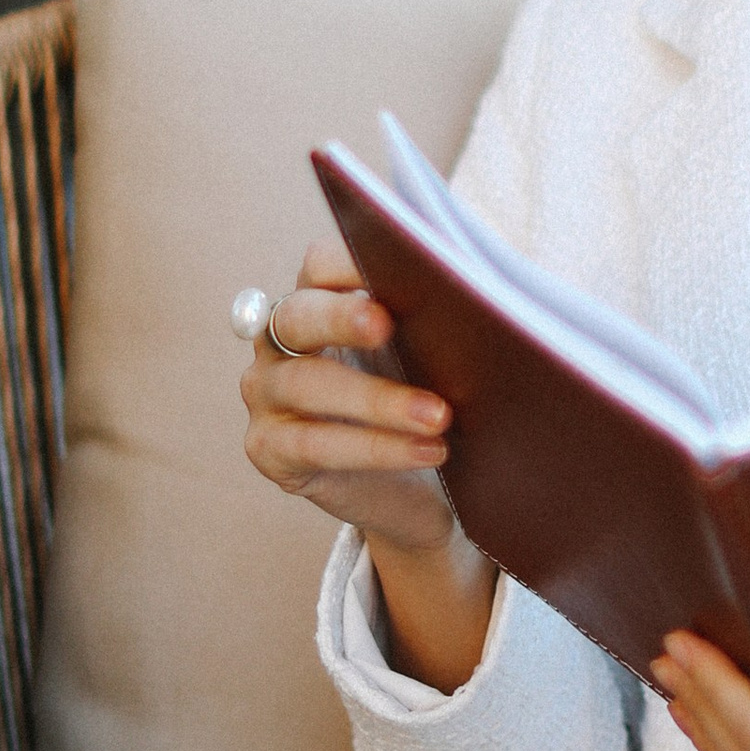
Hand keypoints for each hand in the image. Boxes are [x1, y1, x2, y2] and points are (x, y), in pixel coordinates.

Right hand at [239, 242, 495, 688]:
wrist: (419, 489)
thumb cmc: (425, 397)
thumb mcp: (436, 351)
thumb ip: (442, 311)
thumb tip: (483, 278)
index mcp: (320, 299)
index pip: (320, 264)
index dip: (351, 261)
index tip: (399, 268)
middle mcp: (280, 340)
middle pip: (298, 316)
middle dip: (342, 318)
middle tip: (386, 325)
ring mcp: (266, 395)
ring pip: (308, 386)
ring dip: (377, 400)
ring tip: (439, 416)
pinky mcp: (268, 450)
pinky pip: (313, 445)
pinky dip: (374, 448)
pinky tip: (429, 450)